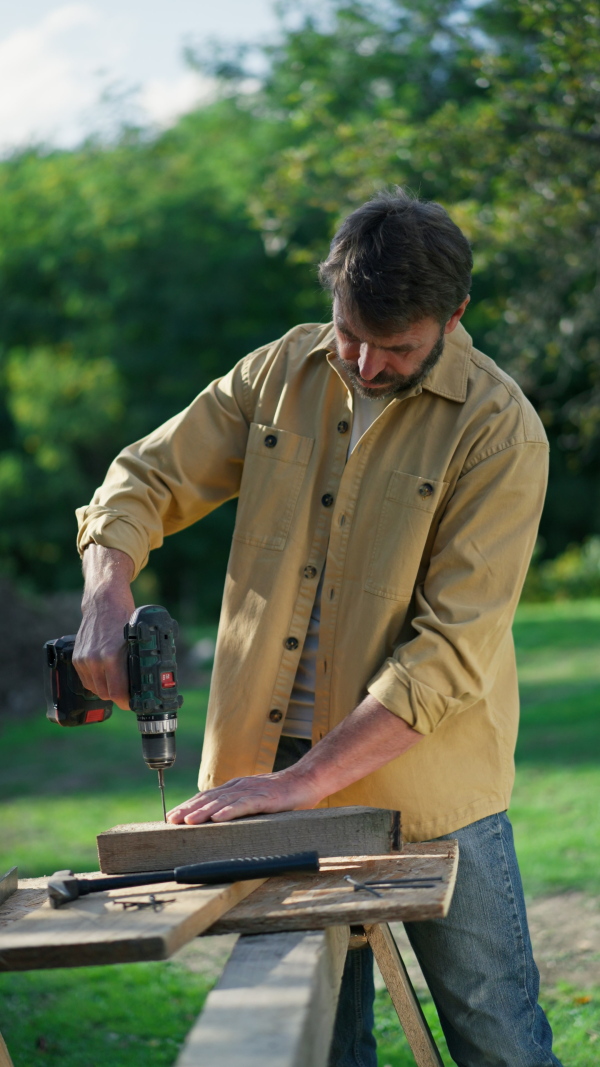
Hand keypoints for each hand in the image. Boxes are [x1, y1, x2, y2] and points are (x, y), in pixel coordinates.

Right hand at [72, 545, 134, 709]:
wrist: (103, 601)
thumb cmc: (124, 617)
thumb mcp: (137, 640)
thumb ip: (137, 662)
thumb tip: (146, 683)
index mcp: (112, 656)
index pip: (117, 693)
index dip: (127, 702)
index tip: (133, 703)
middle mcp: (95, 660)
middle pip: (106, 694)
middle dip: (118, 696)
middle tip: (129, 693)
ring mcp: (84, 659)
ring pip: (95, 689)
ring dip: (106, 689)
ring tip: (118, 683)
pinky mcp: (76, 658)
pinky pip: (86, 680)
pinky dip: (96, 681)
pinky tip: (106, 675)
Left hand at [166, 766, 321, 823]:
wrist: (305, 781)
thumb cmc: (281, 795)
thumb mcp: (254, 800)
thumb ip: (237, 806)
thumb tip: (217, 820)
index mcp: (235, 787)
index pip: (206, 796)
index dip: (188, 806)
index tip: (171, 817)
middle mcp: (240, 787)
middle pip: (209, 798)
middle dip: (189, 809)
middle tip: (171, 820)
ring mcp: (252, 791)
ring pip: (223, 801)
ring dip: (204, 812)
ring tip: (188, 821)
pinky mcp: (266, 798)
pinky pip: (245, 805)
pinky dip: (230, 811)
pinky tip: (218, 818)